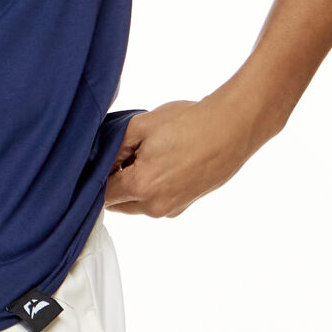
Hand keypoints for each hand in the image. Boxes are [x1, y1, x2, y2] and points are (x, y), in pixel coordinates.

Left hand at [101, 89, 265, 218]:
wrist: (233, 127)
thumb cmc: (190, 122)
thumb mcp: (142, 125)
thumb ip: (114, 146)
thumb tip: (101, 159)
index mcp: (140, 186)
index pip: (102, 193)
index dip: (97, 175)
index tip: (102, 160)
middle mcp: (154, 206)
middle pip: (118, 202)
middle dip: (115, 182)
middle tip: (126, 155)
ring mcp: (171, 209)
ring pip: (137, 204)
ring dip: (135, 186)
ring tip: (150, 156)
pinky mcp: (185, 206)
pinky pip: (157, 202)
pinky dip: (154, 188)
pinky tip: (167, 164)